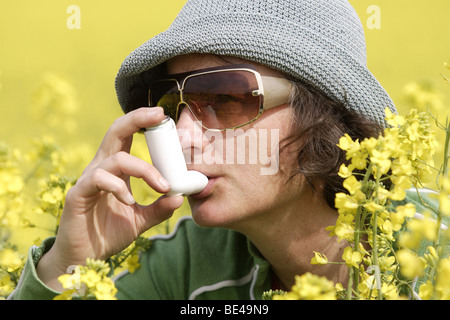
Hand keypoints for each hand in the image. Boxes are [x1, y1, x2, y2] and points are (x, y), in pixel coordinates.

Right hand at [37, 107, 183, 288]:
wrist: (84, 257)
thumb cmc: (108, 233)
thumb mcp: (140, 220)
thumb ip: (158, 209)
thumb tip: (179, 197)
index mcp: (116, 170)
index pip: (126, 136)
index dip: (141, 121)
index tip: (163, 116)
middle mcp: (101, 168)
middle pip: (115, 132)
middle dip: (137, 119)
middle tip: (159, 116)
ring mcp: (88, 180)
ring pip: (115, 159)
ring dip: (144, 169)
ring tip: (161, 187)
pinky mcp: (78, 194)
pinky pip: (98, 179)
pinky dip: (118, 187)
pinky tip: (129, 201)